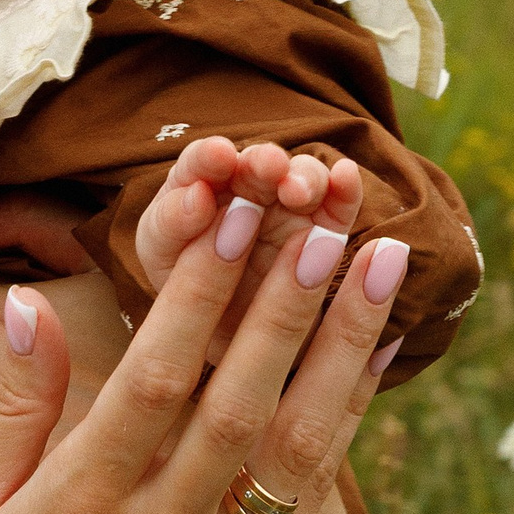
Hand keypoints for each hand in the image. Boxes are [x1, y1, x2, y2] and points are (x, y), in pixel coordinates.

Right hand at [0, 199, 408, 513]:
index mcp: (77, 507)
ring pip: (294, 448)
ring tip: (380, 264)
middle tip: (325, 217)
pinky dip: (346, 426)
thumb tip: (34, 304)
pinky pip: (308, 506)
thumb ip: (14, 410)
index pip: (150, 377)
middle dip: (286, 302)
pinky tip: (374, 360)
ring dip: (342, 349)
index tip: (230, 213)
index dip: (196, 292)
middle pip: (237, 401)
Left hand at [134, 137, 363, 346]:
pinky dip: (344, 189)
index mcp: (199, 193)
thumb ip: (174, 229)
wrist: (235, 356)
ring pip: (302, 179)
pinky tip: (346, 177)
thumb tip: (196, 195)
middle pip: (259, 164)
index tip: (218, 158)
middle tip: (267, 169)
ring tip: (298, 192)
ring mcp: (290, 210)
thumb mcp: (168, 267)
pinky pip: (338, 205)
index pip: (203, 162)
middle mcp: (248, 192)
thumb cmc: (187, 305)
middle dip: (262, 163)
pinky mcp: (327, 233)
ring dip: (302, 177)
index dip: (210, 157)